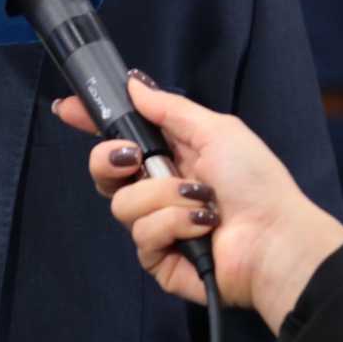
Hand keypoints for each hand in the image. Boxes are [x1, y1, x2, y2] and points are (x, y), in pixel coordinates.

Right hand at [54, 75, 342, 333]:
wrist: (276, 237)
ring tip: (201, 200)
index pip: (119, 137)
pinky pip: (142, 235)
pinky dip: (174, 224)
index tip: (66, 108)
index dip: (91, 122)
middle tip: (134, 158)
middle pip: (103, 172)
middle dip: (108, 159)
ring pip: (122, 204)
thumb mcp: (214, 129)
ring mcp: (156, 226)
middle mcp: (158, 190)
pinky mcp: (158, 259)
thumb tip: (133, 83)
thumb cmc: (255, 179)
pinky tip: (202, 227)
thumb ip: (168, 108)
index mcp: (171, 155)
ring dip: (164, 197)